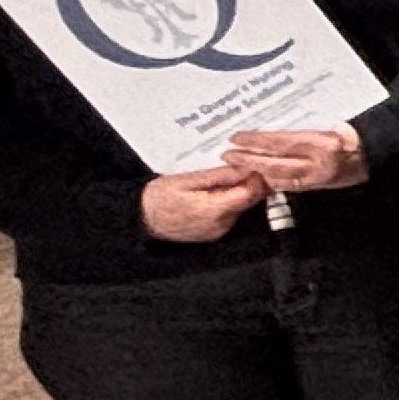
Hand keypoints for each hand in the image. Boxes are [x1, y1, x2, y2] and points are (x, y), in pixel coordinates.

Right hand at [139, 166, 265, 242]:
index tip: (254, 164)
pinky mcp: (215, 235)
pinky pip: (231, 216)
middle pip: (248, 202)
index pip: (250, 194)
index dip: (257, 178)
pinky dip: (230, 203)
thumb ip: (219, 176)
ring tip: (225, 179)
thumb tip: (246, 167)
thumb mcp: (188, 179)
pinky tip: (218, 193)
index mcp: (215, 210)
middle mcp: (221, 225)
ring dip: (239, 193)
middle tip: (242, 167)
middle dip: (250, 184)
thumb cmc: (160, 195)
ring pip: (241, 209)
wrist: (141, 217)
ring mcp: (219, 232)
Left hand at [225, 125, 365, 193]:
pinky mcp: (316, 186)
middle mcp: (318, 164)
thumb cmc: (354, 137)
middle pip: (276, 164)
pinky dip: (270, 181)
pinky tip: (257, 177)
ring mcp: (316, 178)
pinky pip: (288, 186)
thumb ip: (310, 127)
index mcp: (322, 144)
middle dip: (249, 160)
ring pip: (279, 178)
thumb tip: (287, 125)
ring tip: (236, 166)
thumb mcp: (338, 125)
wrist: (373, 156)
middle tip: (227, 155)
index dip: (258, 141)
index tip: (237, 137)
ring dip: (255, 172)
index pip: (282, 143)